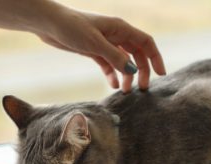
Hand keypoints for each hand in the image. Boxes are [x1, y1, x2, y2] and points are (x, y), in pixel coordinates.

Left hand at [36, 8, 165, 92]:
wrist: (49, 24)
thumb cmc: (72, 28)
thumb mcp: (95, 43)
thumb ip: (115, 57)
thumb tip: (133, 71)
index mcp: (120, 28)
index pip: (146, 42)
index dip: (156, 58)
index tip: (161, 75)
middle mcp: (115, 34)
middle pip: (136, 54)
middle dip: (141, 71)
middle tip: (141, 89)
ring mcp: (105, 43)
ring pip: (122, 61)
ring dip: (125, 75)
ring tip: (124, 91)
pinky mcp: (93, 50)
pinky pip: (108, 64)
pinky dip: (111, 74)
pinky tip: (111, 85)